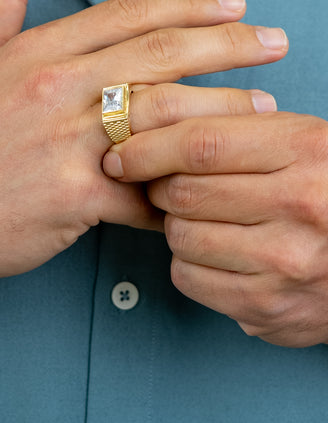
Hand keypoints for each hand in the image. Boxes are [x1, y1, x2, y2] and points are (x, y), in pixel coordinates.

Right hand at [0, 0, 286, 303]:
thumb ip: (0, 2)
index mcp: (39, 52)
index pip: (130, 13)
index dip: (189, 3)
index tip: (233, 3)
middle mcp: (55, 87)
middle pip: (161, 54)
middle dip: (229, 43)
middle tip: (275, 41)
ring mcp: (65, 141)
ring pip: (165, 117)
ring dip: (222, 112)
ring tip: (263, 108)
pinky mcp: (73, 196)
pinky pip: (144, 193)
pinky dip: (179, 194)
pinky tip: (210, 188)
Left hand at [102, 110, 327, 346]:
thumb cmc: (324, 186)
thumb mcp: (299, 139)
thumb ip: (235, 126)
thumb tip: (151, 123)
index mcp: (304, 150)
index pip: (200, 142)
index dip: (147, 146)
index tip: (122, 153)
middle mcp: (299, 205)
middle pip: (182, 192)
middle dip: (157, 186)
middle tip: (164, 182)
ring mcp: (285, 262)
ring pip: (180, 236)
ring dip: (174, 223)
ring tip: (200, 215)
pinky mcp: (269, 307)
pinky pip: (188, 278)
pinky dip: (186, 261)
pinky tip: (212, 250)